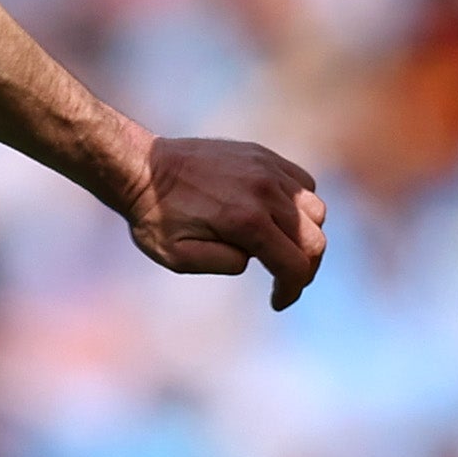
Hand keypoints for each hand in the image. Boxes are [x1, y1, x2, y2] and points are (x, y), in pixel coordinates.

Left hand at [123, 134, 327, 309]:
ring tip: (282, 249)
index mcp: (245, 220)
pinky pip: (302, 184)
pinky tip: (277, 217)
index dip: (292, 290)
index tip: (277, 301)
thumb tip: (252, 257)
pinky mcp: (263, 155)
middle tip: (286, 281)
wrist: (142, 166)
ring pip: (315, 209)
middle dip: (305, 269)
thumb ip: (223, 263)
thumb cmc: (155, 216)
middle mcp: (264, 191)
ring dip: (305, 235)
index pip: (295, 265)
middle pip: (315, 239)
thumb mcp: (178, 257)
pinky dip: (300, 205)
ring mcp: (267, 168)